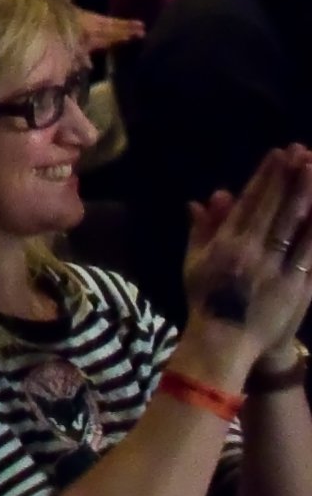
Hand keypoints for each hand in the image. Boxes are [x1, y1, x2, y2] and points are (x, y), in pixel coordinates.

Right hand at [179, 145, 311, 377]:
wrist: (224, 343)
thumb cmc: (206, 301)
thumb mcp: (194, 262)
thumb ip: (204, 228)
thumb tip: (213, 195)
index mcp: (226, 244)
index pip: (249, 202)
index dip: (265, 176)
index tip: (277, 154)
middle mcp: (251, 252)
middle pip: (275, 208)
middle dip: (289, 177)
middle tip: (301, 151)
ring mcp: (276, 269)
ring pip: (295, 226)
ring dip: (306, 197)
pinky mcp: (296, 287)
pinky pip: (310, 254)